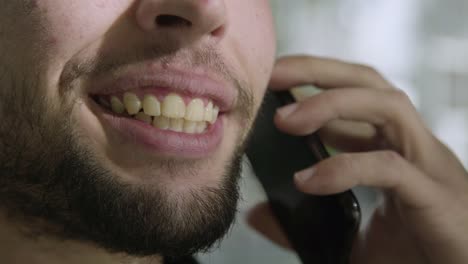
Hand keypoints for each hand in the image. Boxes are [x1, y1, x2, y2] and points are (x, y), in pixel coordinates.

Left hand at [248, 55, 467, 263]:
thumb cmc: (409, 254)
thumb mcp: (346, 234)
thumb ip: (303, 222)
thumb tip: (256, 214)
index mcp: (394, 147)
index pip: (357, 94)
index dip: (317, 79)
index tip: (275, 80)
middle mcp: (413, 146)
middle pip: (371, 84)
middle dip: (320, 72)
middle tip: (273, 76)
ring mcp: (430, 166)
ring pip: (388, 106)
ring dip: (331, 104)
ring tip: (285, 121)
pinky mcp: (437, 196)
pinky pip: (390, 167)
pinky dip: (345, 167)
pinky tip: (309, 181)